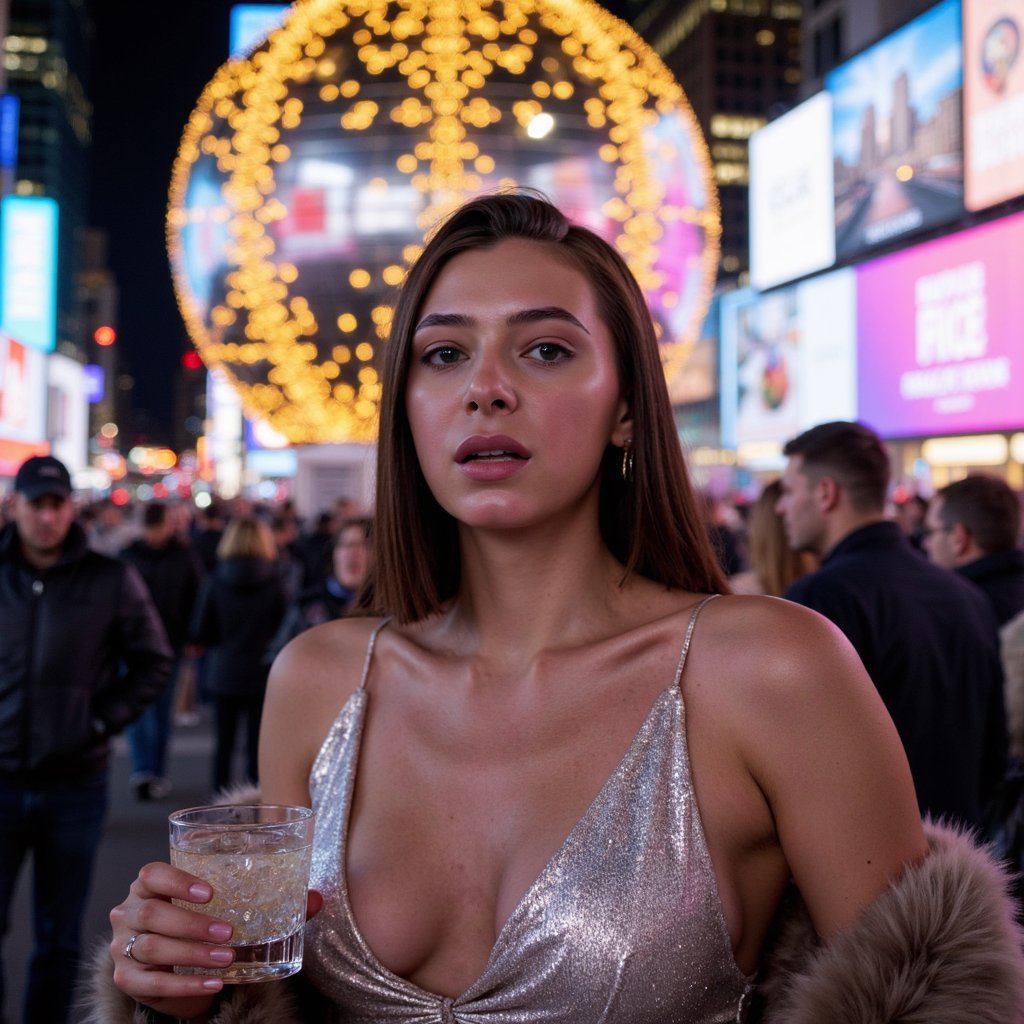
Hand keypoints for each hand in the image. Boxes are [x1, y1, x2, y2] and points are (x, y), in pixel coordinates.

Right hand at [109, 862, 324, 1017]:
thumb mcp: (231, 908)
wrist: (180, 968)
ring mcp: (123, 946)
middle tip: (229, 931)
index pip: (151, 874)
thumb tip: (315, 899)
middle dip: (192, 923)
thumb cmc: (206, 925)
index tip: (211, 891)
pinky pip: (152, 983)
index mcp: (151, 885)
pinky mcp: (128, 979)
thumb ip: (273, 900)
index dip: (177, 880)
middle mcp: (130, 911)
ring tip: (227, 957)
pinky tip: (213, 984)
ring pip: (151, 947)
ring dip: (192, 953)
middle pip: (151, 913)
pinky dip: (184, 985)